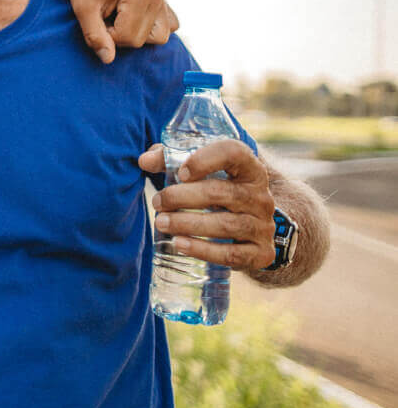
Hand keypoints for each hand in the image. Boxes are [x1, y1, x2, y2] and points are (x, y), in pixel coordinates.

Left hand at [60, 0, 177, 63]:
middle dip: (119, 36)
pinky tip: (133, 19)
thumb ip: (94, 35)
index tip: (97, 19)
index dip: (107, 36)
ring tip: (119, 19)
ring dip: (136, 34)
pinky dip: (152, 29)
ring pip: (159, 38)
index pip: (128, 38)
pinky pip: (170, 27)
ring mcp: (162, 1)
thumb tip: (108, 60)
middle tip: (106, 18)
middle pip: (142, 40)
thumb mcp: (83, 10)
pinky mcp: (164, 5)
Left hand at [139, 140, 275, 270]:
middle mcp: (261, 196)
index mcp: (249, 169)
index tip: (180, 172)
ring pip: (226, 225)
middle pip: (221, 193)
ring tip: (160, 222)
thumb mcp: (201, 173)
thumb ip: (171, 160)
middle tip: (157, 202)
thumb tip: (144, 161)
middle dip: (182, 197)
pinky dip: (203, 250)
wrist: (251, 231)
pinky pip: (232, 254)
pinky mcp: (261, 253)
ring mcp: (264, 226)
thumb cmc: (218, 192)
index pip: (235, 153)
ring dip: (188, 223)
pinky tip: (179, 244)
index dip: (205, 159)